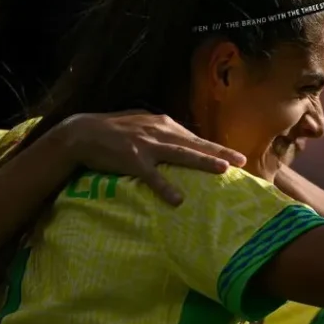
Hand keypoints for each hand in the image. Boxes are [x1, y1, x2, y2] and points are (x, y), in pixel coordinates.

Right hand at [54, 111, 246, 205]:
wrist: (82, 132)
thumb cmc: (113, 130)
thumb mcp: (141, 124)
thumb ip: (161, 131)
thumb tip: (182, 140)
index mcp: (162, 123)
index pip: (194, 137)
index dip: (215, 147)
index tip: (235, 156)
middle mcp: (158, 131)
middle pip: (195, 144)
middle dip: (219, 152)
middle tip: (241, 161)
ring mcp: (146, 145)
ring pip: (181, 154)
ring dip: (203, 162)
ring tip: (223, 170)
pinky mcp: (132, 160)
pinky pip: (153, 176)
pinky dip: (165, 187)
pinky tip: (178, 199)